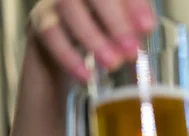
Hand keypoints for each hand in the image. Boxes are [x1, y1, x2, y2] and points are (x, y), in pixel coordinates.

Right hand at [28, 0, 154, 80]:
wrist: (65, 51)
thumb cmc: (102, 39)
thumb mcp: (122, 43)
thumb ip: (133, 50)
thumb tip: (147, 75)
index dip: (135, 6)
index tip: (147, 28)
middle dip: (117, 22)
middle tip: (131, 51)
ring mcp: (58, 1)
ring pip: (69, 8)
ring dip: (93, 37)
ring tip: (113, 63)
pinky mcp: (41, 20)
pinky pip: (50, 33)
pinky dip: (69, 55)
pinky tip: (86, 74)